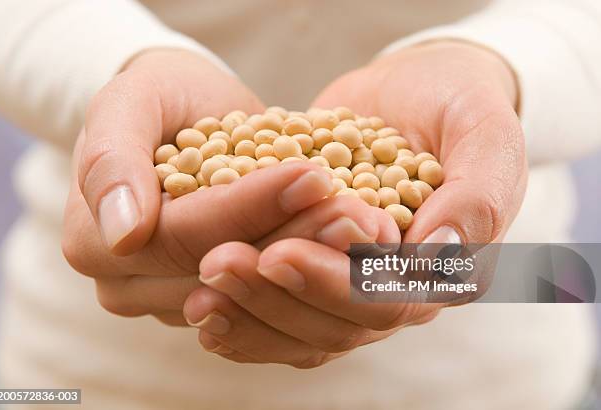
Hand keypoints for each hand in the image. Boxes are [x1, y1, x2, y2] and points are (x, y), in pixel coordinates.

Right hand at [62, 49, 398, 324]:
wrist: (184, 116)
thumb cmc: (157, 101)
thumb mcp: (127, 105)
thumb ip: (110, 160)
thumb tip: (123, 234)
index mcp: (97, 245)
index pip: (184, 238)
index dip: (250, 209)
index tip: (312, 175)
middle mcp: (132, 289)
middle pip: (224, 275)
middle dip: (296, 240)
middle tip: (360, 212)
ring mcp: (177, 303)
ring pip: (256, 296)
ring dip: (317, 262)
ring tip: (369, 227)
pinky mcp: (221, 304)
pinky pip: (272, 307)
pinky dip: (318, 280)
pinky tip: (359, 255)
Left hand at [185, 41, 526, 366]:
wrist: (420, 93)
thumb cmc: (460, 107)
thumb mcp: (484, 135)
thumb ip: (477, 195)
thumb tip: (438, 257)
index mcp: (443, 269)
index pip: (387, 298)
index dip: (333, 284)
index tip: (279, 254)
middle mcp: (397, 290)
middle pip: (338, 323)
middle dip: (275, 298)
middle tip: (218, 264)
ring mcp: (354, 285)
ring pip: (304, 328)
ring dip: (250, 314)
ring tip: (198, 293)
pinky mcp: (318, 271)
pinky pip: (283, 312)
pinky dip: (244, 317)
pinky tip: (203, 310)